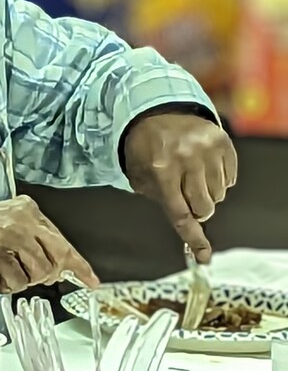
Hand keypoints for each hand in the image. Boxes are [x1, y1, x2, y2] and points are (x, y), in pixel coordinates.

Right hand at [0, 196, 98, 293]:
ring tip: (9, 267)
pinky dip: (9, 283)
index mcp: (30, 210)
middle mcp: (22, 222)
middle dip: (49, 273)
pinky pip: (17, 282)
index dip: (79, 265)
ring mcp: (10, 238)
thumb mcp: (15, 220)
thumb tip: (64, 266)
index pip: (63, 241)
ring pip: (38, 274)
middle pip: (55, 261)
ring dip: (25, 278)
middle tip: (35, 273)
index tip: (91, 280)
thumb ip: (39, 238)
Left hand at [124, 111, 236, 262]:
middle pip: (205, 208)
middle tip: (184, 195)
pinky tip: (201, 166)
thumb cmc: (145, 149)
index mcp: (161, 170)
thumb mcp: (140, 176)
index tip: (204, 257)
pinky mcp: (222, 143)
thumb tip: (185, 229)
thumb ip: (159, 201)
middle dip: (196, 209)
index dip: (193, 239)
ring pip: (219, 196)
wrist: (155, 112)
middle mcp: (186, 160)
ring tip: (190, 175)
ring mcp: (207, 150)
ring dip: (206, 193)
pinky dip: (218, 180)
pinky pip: (230, 180)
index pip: (180, 214)